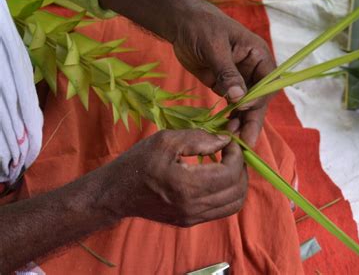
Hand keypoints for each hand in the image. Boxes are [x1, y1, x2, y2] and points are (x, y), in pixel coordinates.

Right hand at [101, 129, 246, 226]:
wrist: (116, 193)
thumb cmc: (138, 162)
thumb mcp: (165, 140)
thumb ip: (199, 138)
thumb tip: (225, 140)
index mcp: (186, 185)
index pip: (230, 173)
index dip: (237, 154)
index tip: (229, 141)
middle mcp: (192, 207)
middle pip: (237, 190)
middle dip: (241, 167)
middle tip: (231, 152)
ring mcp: (192, 217)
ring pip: (234, 204)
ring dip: (238, 182)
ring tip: (228, 164)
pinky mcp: (190, 222)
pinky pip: (222, 210)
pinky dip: (228, 193)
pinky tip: (218, 177)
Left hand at [170, 1, 275, 146]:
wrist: (181, 23)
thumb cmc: (201, 26)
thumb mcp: (214, 47)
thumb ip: (227, 72)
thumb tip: (239, 98)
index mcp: (258, 56)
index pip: (267, 83)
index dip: (258, 98)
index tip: (242, 107)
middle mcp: (253, 70)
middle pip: (259, 99)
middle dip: (252, 119)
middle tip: (246, 141)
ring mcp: (239, 80)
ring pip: (246, 106)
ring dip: (241, 122)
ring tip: (232, 140)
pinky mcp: (224, 86)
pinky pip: (231, 106)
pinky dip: (229, 118)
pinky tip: (225, 131)